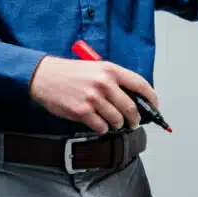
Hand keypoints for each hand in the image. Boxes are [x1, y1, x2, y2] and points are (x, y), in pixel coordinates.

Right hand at [28, 56, 158, 133]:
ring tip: (111, 121)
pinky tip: (97, 122)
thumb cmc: (69, 73)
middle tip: (133, 122)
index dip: (151, 98)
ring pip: (118, 120)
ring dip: (117, 124)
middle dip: (135, 119)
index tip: (153, 106)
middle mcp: (104, 83)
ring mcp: (94, 98)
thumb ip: (114, 80)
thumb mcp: (95, 68)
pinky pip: (102, 127)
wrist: (44, 76)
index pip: (140, 84)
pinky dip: (102, 128)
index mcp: (110, 70)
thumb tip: (133, 98)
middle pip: (131, 108)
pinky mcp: (83, 112)